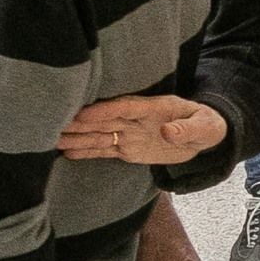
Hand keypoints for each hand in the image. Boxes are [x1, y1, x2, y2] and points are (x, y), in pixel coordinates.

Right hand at [61, 95, 226, 167]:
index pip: (124, 108)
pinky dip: (87, 151)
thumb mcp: (206, 127)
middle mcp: (136, 120)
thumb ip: (189, 129)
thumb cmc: (206, 125)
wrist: (204, 135)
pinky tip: (67, 152)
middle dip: (80, 123)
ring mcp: (130, 133)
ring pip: (100, 135)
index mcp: (153, 108)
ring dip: (77, 137)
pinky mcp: (128, 148)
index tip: (82, 114)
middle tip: (54, 125)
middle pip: (104, 120)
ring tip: (52, 139)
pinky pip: (105, 149)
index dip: (103, 110)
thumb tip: (168, 132)